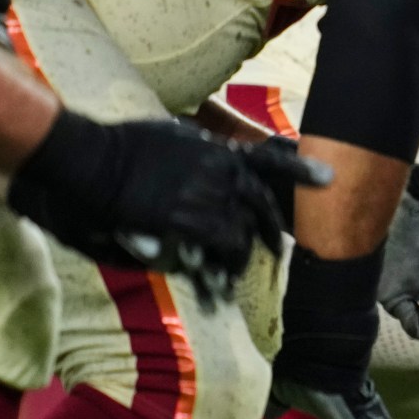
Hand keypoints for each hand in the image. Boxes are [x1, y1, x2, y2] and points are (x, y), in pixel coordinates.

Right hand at [8, 111, 327, 308]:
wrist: (88, 158)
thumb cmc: (118, 146)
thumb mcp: (169, 134)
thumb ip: (197, 150)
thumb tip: (210, 160)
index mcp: (217, 149)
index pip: (269, 160)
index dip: (302, 170)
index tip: (330, 178)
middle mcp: (222, 171)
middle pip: (261, 205)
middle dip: (270, 230)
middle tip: (274, 248)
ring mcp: (208, 195)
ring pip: (241, 233)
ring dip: (239, 257)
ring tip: (234, 276)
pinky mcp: (188, 220)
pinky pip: (218, 250)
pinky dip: (221, 268)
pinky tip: (219, 283)